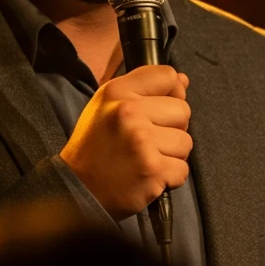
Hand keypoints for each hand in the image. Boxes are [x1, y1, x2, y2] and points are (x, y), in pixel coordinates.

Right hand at [60, 65, 191, 219]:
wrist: (78, 189)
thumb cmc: (96, 147)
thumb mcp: (108, 106)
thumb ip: (145, 88)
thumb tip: (183, 81)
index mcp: (117, 92)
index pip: (167, 76)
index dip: (171, 93)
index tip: (159, 108)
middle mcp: (129, 112)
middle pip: (183, 110)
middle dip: (171, 128)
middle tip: (146, 140)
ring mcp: (142, 141)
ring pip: (185, 141)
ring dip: (171, 154)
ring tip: (146, 158)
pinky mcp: (153, 170)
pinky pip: (183, 169)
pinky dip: (170, 176)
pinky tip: (148, 175)